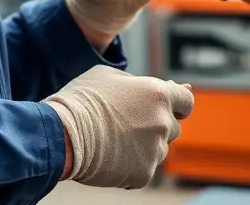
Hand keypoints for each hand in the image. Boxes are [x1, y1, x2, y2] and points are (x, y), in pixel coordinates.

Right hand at [43, 65, 193, 188]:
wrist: (62, 134)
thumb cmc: (83, 100)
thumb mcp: (111, 76)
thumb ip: (143, 82)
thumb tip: (175, 86)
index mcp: (158, 94)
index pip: (186, 101)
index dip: (177, 105)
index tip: (164, 108)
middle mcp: (162, 122)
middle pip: (173, 127)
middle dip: (156, 125)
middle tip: (127, 124)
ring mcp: (155, 150)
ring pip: (159, 149)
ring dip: (145, 146)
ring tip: (114, 140)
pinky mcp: (144, 173)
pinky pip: (145, 168)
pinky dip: (131, 165)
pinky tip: (110, 155)